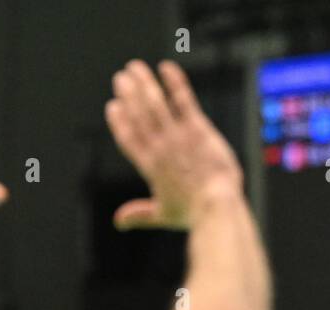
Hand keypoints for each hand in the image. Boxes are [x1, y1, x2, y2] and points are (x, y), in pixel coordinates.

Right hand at [104, 59, 242, 230]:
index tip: (113, 107)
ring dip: (143, 84)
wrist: (217, 205)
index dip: (119, 121)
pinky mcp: (198, 129)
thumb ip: (140, 215)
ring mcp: (178, 136)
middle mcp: (160, 148)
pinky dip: (174, 83)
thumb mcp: (163, 215)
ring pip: (155, 104)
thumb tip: (118, 221)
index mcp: (149, 167)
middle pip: (139, 115)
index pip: (128, 138)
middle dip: (128, 95)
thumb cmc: (193, 213)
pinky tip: (166, 68)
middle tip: (120, 78)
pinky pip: (183, 100)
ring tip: (134, 68)